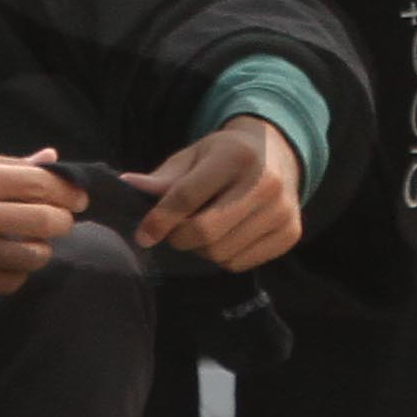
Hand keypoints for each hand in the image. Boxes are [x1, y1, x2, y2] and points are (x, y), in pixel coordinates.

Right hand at [0, 144, 77, 294]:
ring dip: (40, 247)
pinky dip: (17, 271)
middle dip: (62, 219)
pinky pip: (9, 282)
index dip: (69, 191)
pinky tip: (8, 259)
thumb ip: (5, 162)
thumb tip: (50, 159)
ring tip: (30, 239)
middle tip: (58, 218)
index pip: (42, 185)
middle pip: (47, 221)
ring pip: (34, 256)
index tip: (77, 197)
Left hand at [128, 114, 302, 269]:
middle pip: (205, 231)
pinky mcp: (291, 233)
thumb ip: (163, 178)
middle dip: (179, 238)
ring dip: (200, 250)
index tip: (143, 234)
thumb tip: (126, 185)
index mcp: (235, 156)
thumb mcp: (193, 157)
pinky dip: (222, 257)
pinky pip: (240, 263)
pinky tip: (224, 236)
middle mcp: (265, 182)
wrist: (276, 153)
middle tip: (173, 232)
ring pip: (222, 253)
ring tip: (201, 231)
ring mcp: (282, 210)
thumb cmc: (224, 156)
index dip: (159, 219)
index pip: (187, 196)